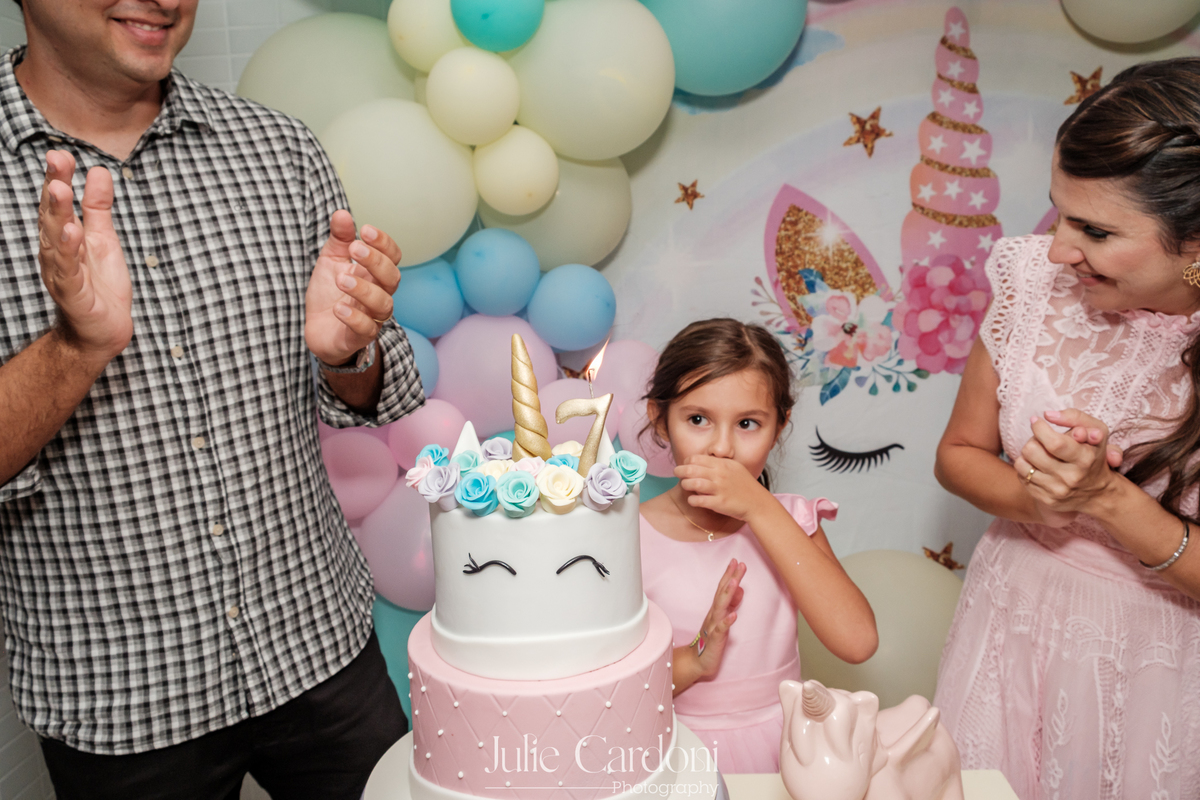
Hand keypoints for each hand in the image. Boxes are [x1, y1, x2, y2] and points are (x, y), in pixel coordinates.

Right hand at [38, 150, 131, 359]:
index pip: (58, 203)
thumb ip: (98, 208)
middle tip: (57, 160)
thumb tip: (98, 171)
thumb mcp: (103, 239)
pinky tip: (72, 233)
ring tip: (61, 190)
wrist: (105, 331)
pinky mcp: (73, 294)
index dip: (59, 178)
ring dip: (58, 214)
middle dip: (54, 187)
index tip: (61, 153)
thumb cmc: (101, 285)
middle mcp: (56, 252)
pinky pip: (69, 271)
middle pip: (53, 215)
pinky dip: (69, 252)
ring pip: (56, 240)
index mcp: (63, 236)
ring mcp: (62, 273)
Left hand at [305, 210, 401, 365]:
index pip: (392, 256)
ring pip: (383, 304)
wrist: (317, 330)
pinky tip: (338, 308)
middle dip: (376, 262)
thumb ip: (339, 239)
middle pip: (393, 278)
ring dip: (364, 290)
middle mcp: (379, 294)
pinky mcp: (359, 337)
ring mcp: (372, 316)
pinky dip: (354, 318)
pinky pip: (366, 329)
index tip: (365, 230)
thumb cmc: (329, 294)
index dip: (384, 243)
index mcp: (375, 274)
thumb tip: (342, 214)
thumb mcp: (331, 261)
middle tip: (355, 249)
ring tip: (341, 280)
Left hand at [675, 455, 769, 522]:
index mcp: (723, 464)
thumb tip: (702, 462)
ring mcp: (719, 489)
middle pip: (691, 469)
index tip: (685, 466)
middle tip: (677, 473)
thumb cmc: (745, 486)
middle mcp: (720, 475)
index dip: (687, 461)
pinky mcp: (719, 503)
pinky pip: (698, 500)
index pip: (696, 458)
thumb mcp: (735, 468)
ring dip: (685, 484)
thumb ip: (719, 463)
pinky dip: (692, 500)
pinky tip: (693, 500)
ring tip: (685, 486)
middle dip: (680, 471)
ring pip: (693, 483)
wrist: (758, 503)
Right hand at [690, 559, 745, 680]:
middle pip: (722, 593)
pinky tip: (734, 615)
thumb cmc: (711, 639)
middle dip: (730, 578)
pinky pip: (720, 630)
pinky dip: (726, 622)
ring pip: (720, 608)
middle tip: (738, 564)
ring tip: (735, 582)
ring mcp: (713, 626)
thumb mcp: (723, 619)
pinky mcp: (714, 640)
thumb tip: (740, 589)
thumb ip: (731, 603)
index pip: (723, 589)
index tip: (736, 561)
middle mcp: (714, 615)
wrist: (698, 661)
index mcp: (716, 610)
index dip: (729, 575)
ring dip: (727, 594)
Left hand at [1015, 408, 1119, 524]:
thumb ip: (1076, 417)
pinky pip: (1021, 477)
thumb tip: (1048, 415)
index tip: (1036, 421)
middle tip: (1041, 439)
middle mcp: (1071, 477)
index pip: (1054, 442)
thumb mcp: (1097, 432)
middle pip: (1032, 450)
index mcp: (1085, 459)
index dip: (1039, 428)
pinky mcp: (1046, 500)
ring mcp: (1057, 491)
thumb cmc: (1093, 455)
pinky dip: (1026, 468)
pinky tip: (1039, 467)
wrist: (1098, 493)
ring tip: (1040, 453)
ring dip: (1027, 454)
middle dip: (1033, 439)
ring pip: (1022, 464)